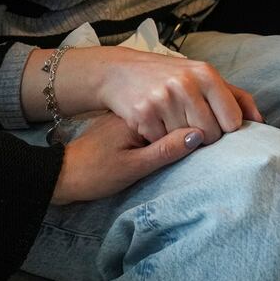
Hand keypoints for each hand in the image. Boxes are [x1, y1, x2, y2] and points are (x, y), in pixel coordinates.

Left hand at [50, 112, 204, 204]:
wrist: (64, 172)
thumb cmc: (95, 172)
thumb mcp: (132, 167)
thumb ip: (165, 150)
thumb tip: (199, 135)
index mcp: (141, 112)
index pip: (184, 111)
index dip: (203, 128)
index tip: (215, 143)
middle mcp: (143, 107)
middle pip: (186, 110)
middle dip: (202, 126)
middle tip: (213, 147)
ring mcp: (142, 114)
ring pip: (179, 114)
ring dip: (193, 127)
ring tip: (204, 146)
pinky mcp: (139, 124)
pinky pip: (167, 122)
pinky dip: (179, 130)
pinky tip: (187, 143)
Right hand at [81, 46, 261, 145]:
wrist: (120, 71)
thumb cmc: (170, 76)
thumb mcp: (203, 77)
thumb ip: (235, 97)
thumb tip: (261, 120)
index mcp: (206, 73)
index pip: (233, 122)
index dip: (224, 129)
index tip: (212, 123)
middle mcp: (185, 83)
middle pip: (211, 135)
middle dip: (202, 137)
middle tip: (187, 124)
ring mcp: (163, 98)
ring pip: (186, 141)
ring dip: (178, 139)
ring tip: (169, 121)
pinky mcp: (143, 113)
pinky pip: (162, 143)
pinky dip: (158, 140)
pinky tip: (153, 124)